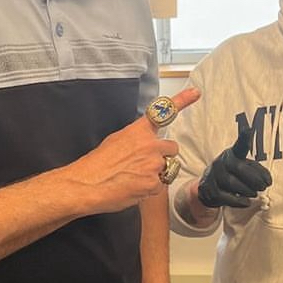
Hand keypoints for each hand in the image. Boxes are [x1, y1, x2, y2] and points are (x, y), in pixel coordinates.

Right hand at [70, 87, 199, 212]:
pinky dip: (149, 189)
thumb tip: (142, 143)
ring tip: (134, 178)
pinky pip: (160, 186)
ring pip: (167, 169)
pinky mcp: (153, 183)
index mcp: (139, 131)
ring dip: (156, 173)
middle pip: (172, 149)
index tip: (195, 92)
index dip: (182, 100)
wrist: (86, 184)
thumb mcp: (116, 141)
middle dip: (162, 156)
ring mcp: (153, 164)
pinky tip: (133, 187)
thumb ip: (135, 138)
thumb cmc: (96, 165)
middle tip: (143, 165)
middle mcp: (150, 145)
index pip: (164, 111)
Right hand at [197, 129, 271, 208]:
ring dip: (246, 190)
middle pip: (239, 168)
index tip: (248, 130)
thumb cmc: (233, 176)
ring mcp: (213, 174)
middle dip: (254, 179)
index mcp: (232, 154)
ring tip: (255, 193)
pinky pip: (224, 196)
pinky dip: (238, 201)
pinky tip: (246, 202)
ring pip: (231, 183)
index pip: (239, 146)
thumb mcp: (245, 169)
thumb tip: (267, 181)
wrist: (209, 188)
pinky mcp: (208, 188)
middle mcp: (221, 161)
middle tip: (264, 186)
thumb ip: (257, 172)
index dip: (244, 138)